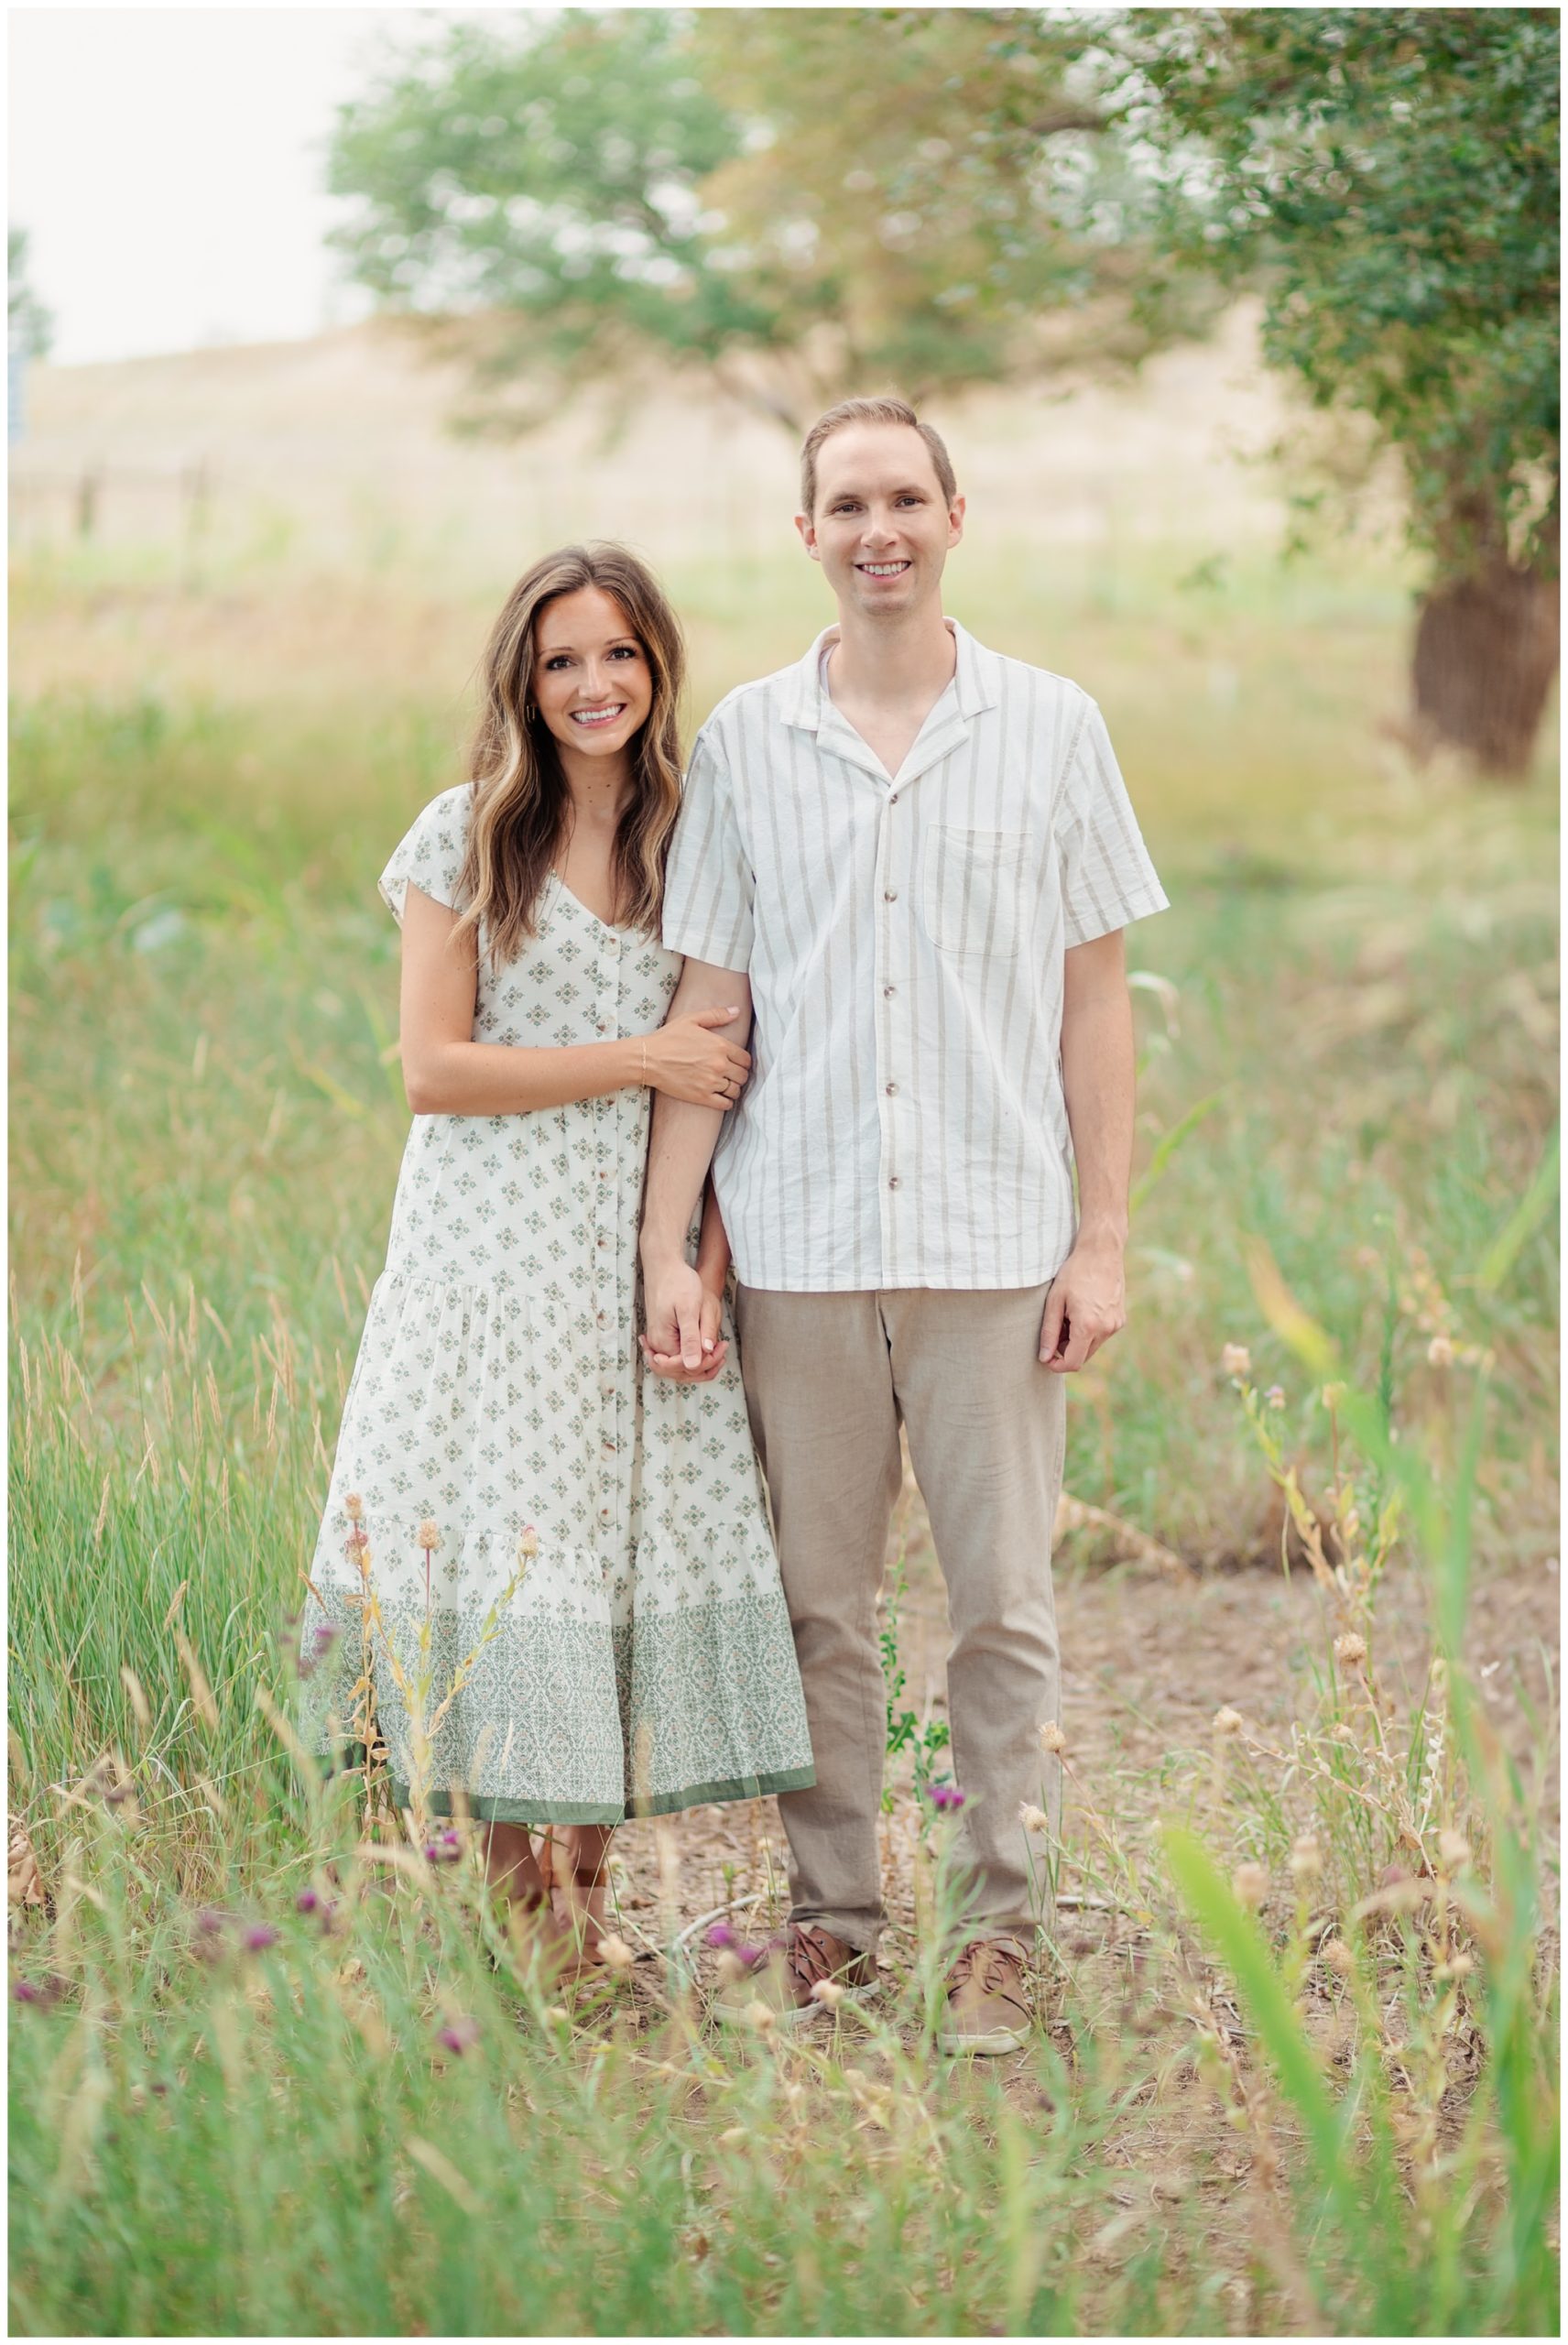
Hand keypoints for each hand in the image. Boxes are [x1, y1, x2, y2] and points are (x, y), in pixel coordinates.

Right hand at [641, 1284, 726, 1382]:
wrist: (665, 1265)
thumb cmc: (678, 1282)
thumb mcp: (688, 1310)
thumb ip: (690, 1339)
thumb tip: (693, 1366)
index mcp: (663, 1341)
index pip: (685, 1367)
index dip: (706, 1362)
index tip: (721, 1346)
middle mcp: (657, 1344)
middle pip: (682, 1370)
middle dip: (705, 1364)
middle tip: (722, 1346)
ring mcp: (659, 1340)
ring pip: (681, 1364)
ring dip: (701, 1360)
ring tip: (719, 1347)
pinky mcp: (663, 1334)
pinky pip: (678, 1354)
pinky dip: (693, 1353)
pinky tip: (706, 1347)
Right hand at [642, 1008, 750, 1109]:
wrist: (648, 1059)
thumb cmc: (668, 1038)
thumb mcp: (691, 1019)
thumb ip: (716, 1015)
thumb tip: (736, 1011)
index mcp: (720, 1046)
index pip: (746, 1059)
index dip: (743, 1062)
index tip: (737, 1063)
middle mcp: (719, 1065)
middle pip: (743, 1076)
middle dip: (739, 1075)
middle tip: (732, 1075)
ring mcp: (711, 1082)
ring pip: (736, 1090)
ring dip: (734, 1089)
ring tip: (727, 1086)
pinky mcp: (702, 1097)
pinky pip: (725, 1104)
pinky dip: (727, 1102)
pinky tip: (722, 1098)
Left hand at [1039, 1236, 1126, 1371]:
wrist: (1102, 1252)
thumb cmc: (1074, 1273)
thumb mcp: (1055, 1301)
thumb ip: (1049, 1332)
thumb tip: (1044, 1357)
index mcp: (1088, 1326)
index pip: (1072, 1363)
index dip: (1057, 1365)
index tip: (1046, 1357)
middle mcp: (1106, 1329)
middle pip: (1082, 1356)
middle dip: (1066, 1349)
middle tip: (1057, 1325)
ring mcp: (1116, 1324)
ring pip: (1092, 1346)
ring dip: (1078, 1339)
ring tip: (1069, 1314)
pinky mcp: (1120, 1319)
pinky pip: (1102, 1335)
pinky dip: (1089, 1331)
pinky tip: (1083, 1309)